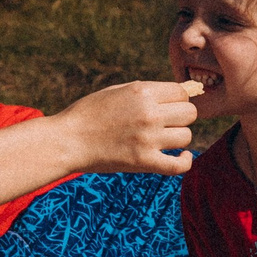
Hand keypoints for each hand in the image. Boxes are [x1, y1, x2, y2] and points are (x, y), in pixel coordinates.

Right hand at [52, 80, 201, 175]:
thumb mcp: (117, 92)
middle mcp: (149, 113)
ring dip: (178, 138)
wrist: (67, 141)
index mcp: (142, 92)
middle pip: (190, 113)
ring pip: (186, 137)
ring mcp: (148, 139)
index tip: (168, 107)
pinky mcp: (144, 162)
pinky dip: (186, 161)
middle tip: (167, 123)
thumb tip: (174, 95)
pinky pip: (179, 165)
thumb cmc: (88, 114)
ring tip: (164, 139)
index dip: (177, 100)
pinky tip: (183, 156)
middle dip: (181, 117)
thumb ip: (145, 92)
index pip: (181, 93)